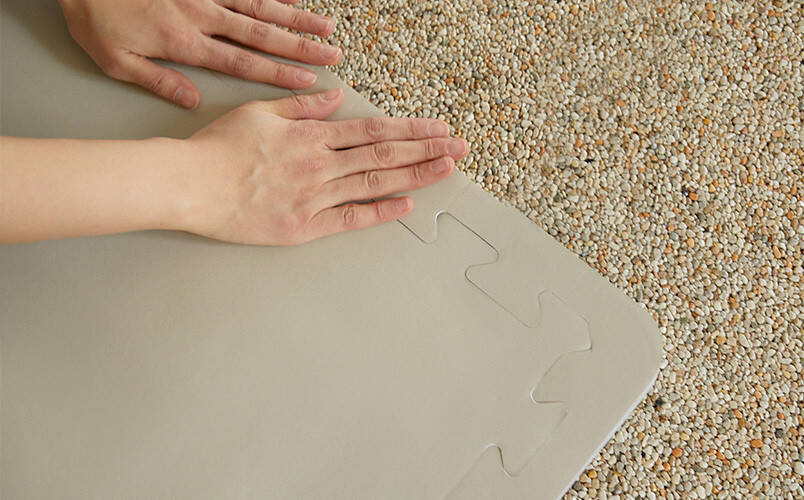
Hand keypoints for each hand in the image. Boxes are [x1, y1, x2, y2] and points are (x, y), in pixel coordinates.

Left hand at [58, 0, 341, 108]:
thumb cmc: (94, 15)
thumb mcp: (115, 60)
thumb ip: (158, 81)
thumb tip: (193, 101)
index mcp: (184, 42)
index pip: (242, 62)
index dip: (279, 74)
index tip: (308, 82)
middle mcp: (202, 14)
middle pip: (262, 34)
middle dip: (301, 46)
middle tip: (332, 55)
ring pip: (259, 5)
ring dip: (296, 16)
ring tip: (326, 26)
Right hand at [181, 89, 468, 244]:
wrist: (188, 184)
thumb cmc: (218, 149)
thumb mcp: (260, 112)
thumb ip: (302, 106)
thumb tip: (336, 97)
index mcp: (311, 136)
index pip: (373, 130)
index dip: (411, 129)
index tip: (438, 128)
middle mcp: (320, 164)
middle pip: (384, 154)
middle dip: (426, 149)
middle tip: (460, 147)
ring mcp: (314, 196)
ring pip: (375, 182)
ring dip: (415, 174)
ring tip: (447, 169)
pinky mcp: (303, 227)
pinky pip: (349, 218)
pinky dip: (379, 212)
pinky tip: (406, 205)